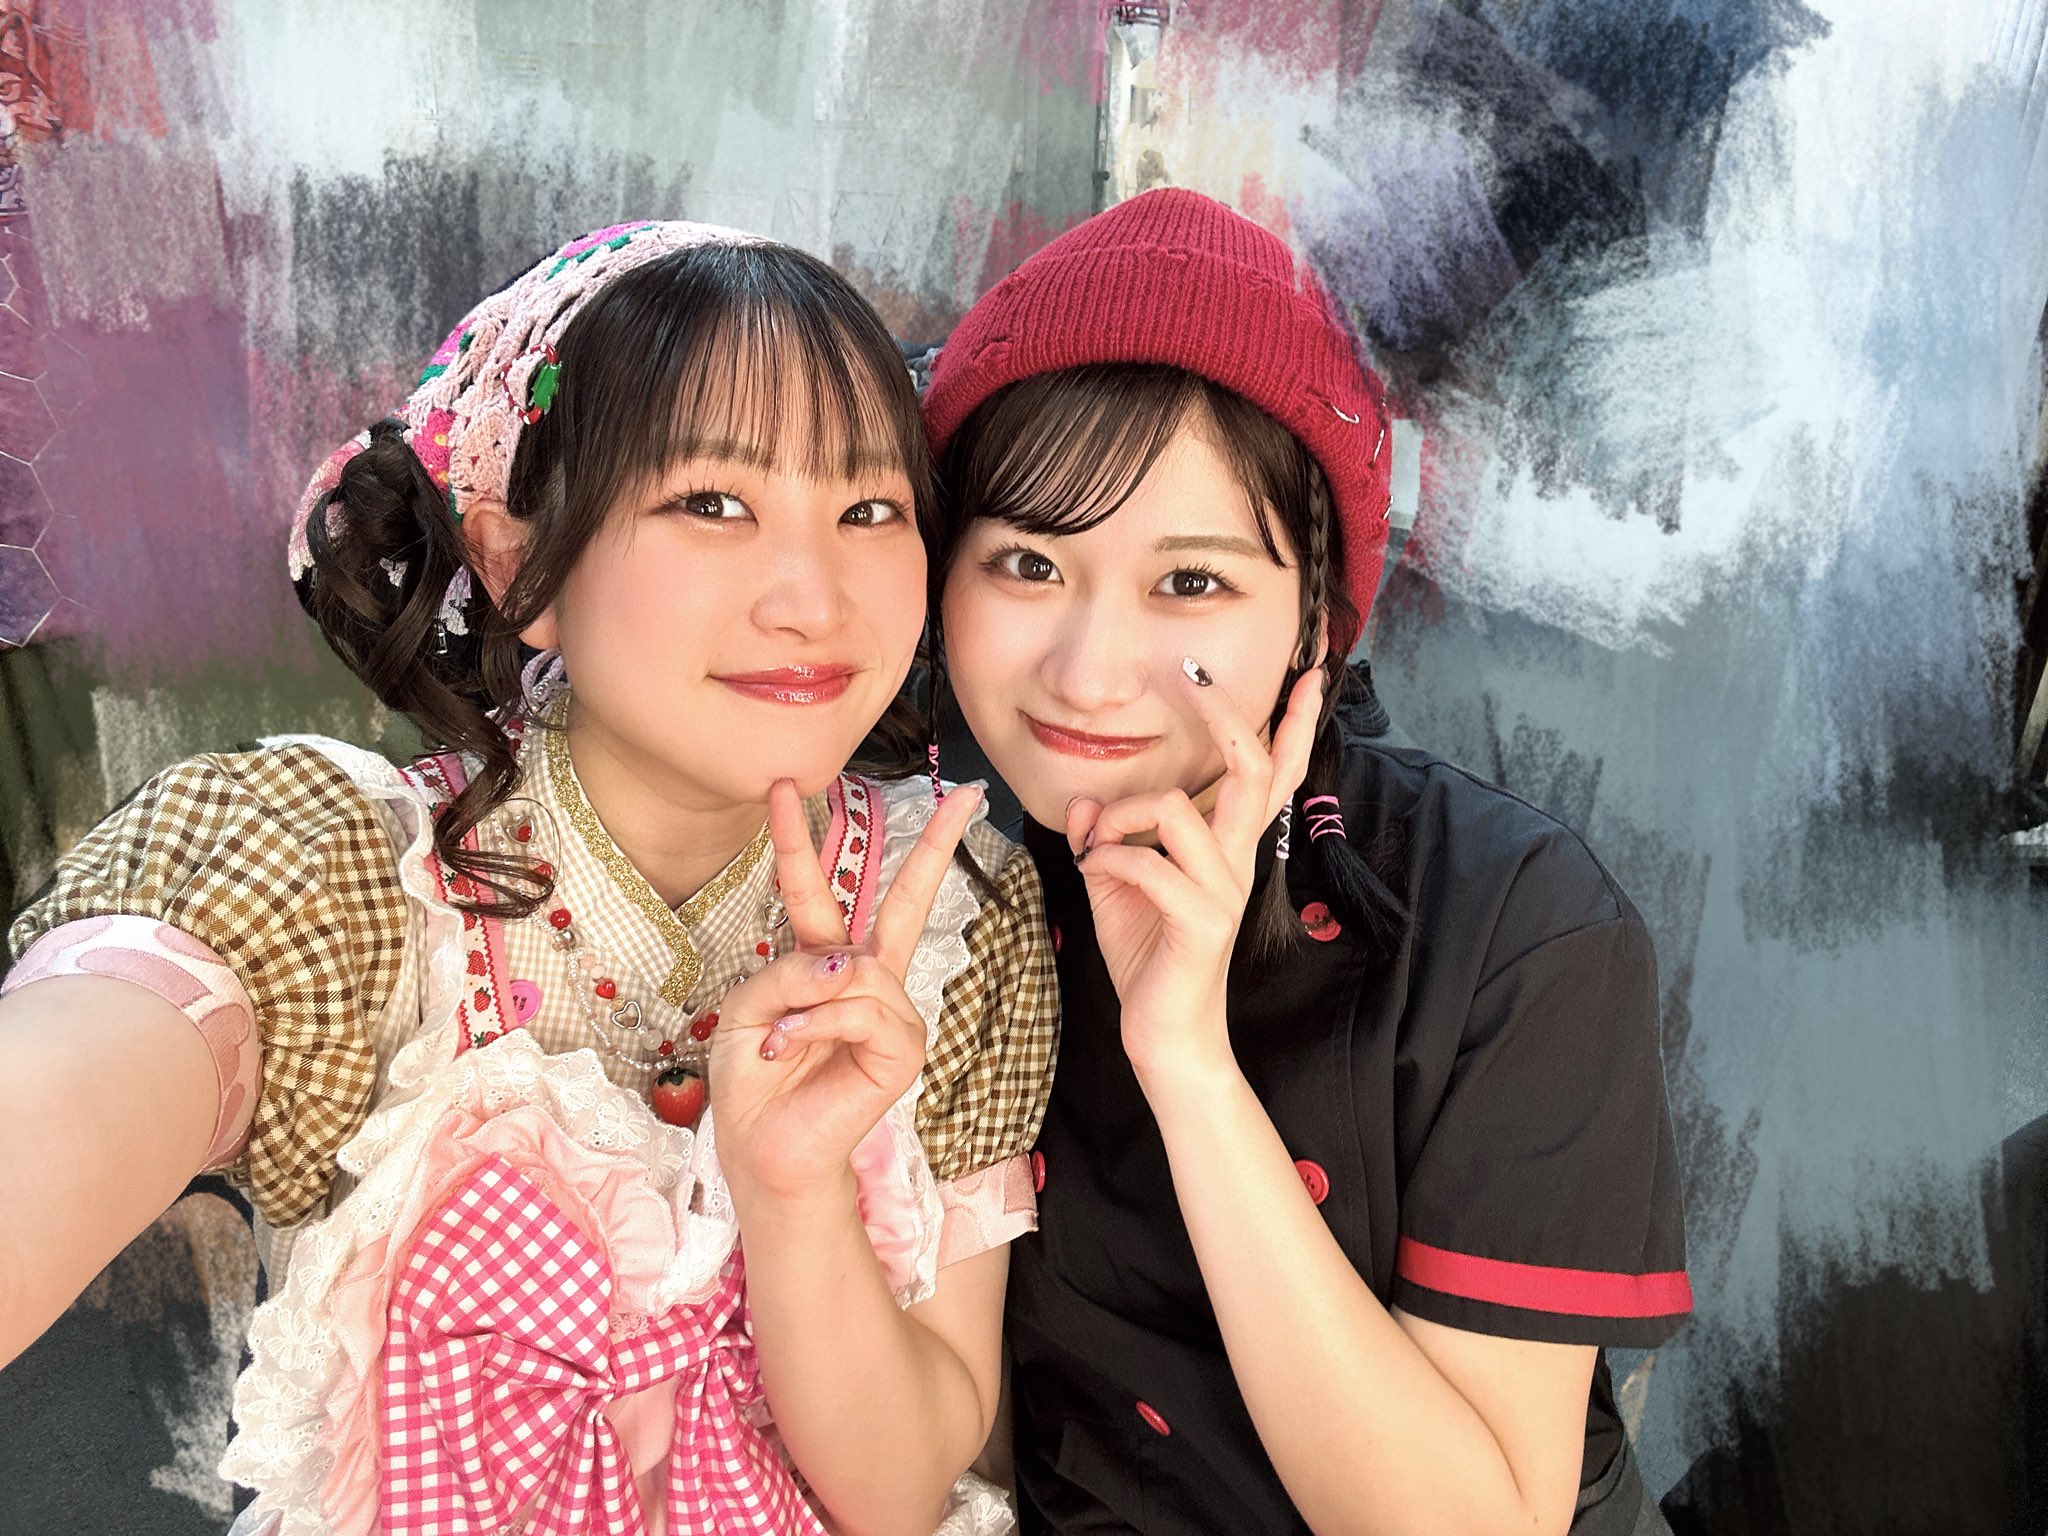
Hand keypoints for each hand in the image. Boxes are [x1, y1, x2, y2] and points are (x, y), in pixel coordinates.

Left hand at [710, 778, 983, 1203]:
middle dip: (935, 845)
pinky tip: (793, 1047)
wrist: (761, 1147)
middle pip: (909, 901)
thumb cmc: (753, 1080)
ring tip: (778, 1039)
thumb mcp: (746, 1007)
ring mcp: (891, 1012)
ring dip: (803, 1001)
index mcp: (824, 962)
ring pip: (857, 967)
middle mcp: (867, 979)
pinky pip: (862, 1008)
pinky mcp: (902, 1048)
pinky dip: (817, 1024)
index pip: (820, 891)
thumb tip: (848, 964)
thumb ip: (789, 970)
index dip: (799, 840)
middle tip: (963, 796)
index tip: (783, 787)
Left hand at [1070, 662, 1320, 1084]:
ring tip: (1096, 844)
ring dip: (1122, 814)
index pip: (1274, 773)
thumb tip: (1086, 799)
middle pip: (1252, 770)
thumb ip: (1104, 837)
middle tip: (1197, 676)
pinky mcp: (1201, 921)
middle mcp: (1237, 861)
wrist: (1163, 1034)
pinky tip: (1092, 875)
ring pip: (1179, 810)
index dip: (1294, 723)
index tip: (1307, 673)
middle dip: (1227, 716)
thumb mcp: (1115, 883)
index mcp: (1228, 846)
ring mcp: (1224, 890)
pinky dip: (1107, 861)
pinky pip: (1148, 866)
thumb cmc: (1147, 955)